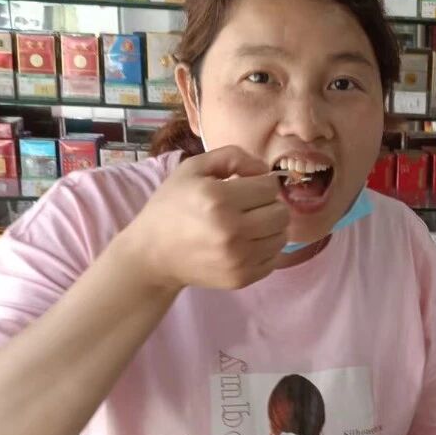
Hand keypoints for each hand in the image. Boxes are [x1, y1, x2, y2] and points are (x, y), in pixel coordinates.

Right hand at [117, 145, 289, 292]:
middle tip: (250, 207)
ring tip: (249, 225)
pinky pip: (274, 259)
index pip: (269, 187)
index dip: (261, 183)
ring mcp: (238, 258)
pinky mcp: (242, 278)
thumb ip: (232, 157)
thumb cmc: (173, 206)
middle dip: (269, 205)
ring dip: (270, 228)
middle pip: (281, 213)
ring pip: (282, 236)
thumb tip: (264, 170)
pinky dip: (265, 249)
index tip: (247, 188)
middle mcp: (231, 230)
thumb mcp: (193, 168)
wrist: (153, 254)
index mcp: (218, 198)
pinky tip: (246, 243)